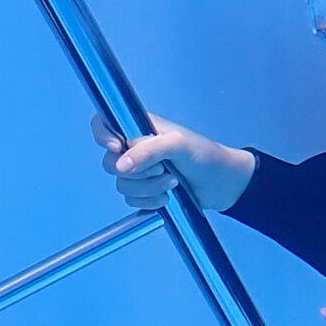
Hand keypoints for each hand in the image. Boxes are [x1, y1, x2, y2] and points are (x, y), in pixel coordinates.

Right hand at [91, 112, 255, 211]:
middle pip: (110, 162)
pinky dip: (148, 202)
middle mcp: (134, 149)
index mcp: (138, 128)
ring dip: (147, 189)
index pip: (103, 123)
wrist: (223, 184)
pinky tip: (168, 198)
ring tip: (173, 182)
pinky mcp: (144, 193)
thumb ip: (148, 151)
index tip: (116, 147)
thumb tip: (120, 165)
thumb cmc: (205, 155)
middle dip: (136, 172)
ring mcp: (139, 172)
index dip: (102, 135)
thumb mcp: (178, 145)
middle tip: (161, 169)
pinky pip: (131, 201)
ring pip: (122, 185)